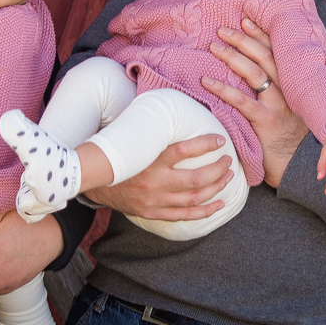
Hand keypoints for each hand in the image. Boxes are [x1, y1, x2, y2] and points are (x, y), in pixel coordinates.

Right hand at [84, 135, 232, 220]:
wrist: (96, 182)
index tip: (220, 140)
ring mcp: (155, 200)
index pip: (184, 150)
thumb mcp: (135, 140)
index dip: (205, 144)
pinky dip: (205, 210)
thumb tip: (175, 109)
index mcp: (151, 159)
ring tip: (228, 178)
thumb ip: (155, 130)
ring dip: (215, 188)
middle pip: (195, 179)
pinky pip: (185, 215)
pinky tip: (219, 203)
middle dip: (217, 170)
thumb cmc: (122, 156)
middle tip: (229, 161)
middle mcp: (154, 181)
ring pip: (194, 198)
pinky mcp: (154, 212)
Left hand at [204, 18, 308, 188]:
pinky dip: (224, 89)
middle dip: (243, 40)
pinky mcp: (266, 122)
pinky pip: (242, 102)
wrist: (301, 168)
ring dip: (232, 57)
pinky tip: (207, 82)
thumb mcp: (292, 109)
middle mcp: (288, 91)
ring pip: (254, 74)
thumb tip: (255, 71)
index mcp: (294, 85)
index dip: (261, 34)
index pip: (277, 52)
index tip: (245, 20)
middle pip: (265, 57)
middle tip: (222, 30)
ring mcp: (278, 106)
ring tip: (214, 47)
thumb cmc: (291, 137)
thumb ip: (278, 91)